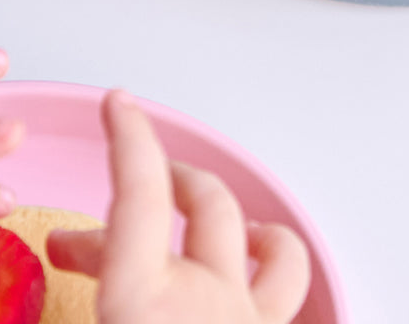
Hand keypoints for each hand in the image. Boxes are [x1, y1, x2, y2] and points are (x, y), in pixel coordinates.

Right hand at [48, 90, 310, 323]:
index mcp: (143, 305)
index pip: (141, 193)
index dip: (130, 138)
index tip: (121, 104)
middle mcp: (208, 306)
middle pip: (202, 205)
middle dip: (161, 184)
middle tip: (118, 208)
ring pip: (275, 247)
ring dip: (243, 224)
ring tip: (217, 226)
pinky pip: (289, 293)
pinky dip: (271, 271)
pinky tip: (249, 283)